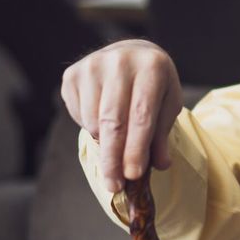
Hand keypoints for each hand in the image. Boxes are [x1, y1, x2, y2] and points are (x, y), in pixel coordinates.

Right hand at [61, 40, 182, 192]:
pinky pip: (78, 115)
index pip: (141, 116)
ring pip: (93, 122)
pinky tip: (103, 121)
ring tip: (117, 143)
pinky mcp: (72, 74)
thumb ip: (162, 135)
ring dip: (104, 144)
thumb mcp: (167, 104)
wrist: (130, 53)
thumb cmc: (154, 85)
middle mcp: (119, 61)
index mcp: (151, 66)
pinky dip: (91, 128)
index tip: (133, 175)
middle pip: (113, 122)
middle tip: (115, 185)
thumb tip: (160, 165)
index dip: (136, 148)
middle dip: (113, 159)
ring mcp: (91, 65)